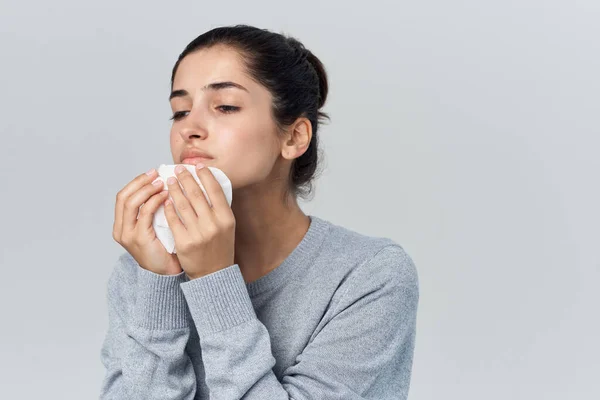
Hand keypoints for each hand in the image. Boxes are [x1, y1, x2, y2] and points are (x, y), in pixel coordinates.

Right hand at [112, 169, 182, 274]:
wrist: (167, 273)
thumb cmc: (165, 248)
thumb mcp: (155, 226)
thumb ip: (153, 210)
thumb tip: (163, 184)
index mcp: (122, 225)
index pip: (123, 197)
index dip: (137, 182)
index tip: (152, 173)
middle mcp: (121, 230)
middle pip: (124, 197)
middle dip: (140, 182)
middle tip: (156, 173)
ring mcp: (128, 235)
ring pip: (131, 203)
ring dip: (147, 189)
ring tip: (162, 182)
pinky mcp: (139, 239)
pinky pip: (145, 213)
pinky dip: (155, 201)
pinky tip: (166, 196)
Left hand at [164, 164, 235, 279]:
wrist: (213, 273)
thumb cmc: (220, 246)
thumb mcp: (227, 226)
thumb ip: (219, 207)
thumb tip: (206, 182)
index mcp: (226, 218)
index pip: (215, 189)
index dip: (205, 175)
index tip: (197, 166)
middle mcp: (213, 224)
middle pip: (196, 194)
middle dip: (185, 178)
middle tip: (178, 169)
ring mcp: (198, 234)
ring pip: (182, 204)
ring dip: (174, 189)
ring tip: (170, 181)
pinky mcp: (184, 242)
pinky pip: (173, 219)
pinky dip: (169, 207)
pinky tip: (166, 200)